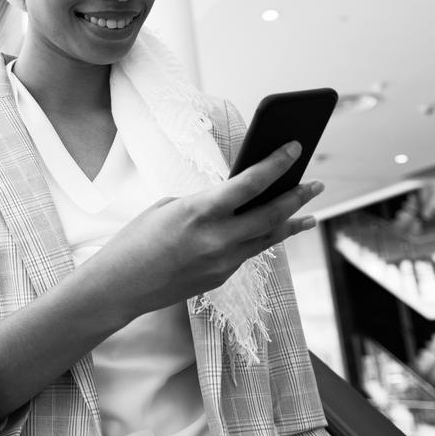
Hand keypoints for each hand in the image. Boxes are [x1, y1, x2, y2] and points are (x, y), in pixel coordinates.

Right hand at [89, 142, 321, 321]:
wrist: (119, 287)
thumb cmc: (136, 241)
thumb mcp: (167, 209)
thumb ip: (204, 204)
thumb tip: (233, 202)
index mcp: (199, 211)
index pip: (250, 183)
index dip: (277, 163)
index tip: (295, 147)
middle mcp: (217, 238)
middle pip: (271, 213)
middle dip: (297, 196)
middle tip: (315, 183)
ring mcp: (222, 262)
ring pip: (268, 237)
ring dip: (291, 221)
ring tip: (310, 212)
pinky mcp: (221, 278)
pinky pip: (248, 252)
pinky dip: (262, 238)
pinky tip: (271, 231)